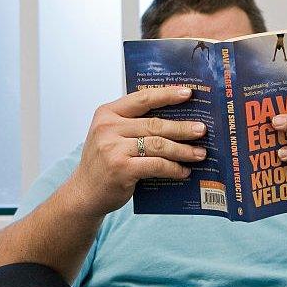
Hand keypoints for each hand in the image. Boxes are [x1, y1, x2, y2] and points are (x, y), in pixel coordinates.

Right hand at [67, 86, 207, 216]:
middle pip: (154, 124)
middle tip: (202, 130)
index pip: (142, 98)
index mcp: (107, 113)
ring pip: (158, 144)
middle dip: (182, 127)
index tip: (188, 93)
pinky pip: (156, 165)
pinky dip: (173, 168)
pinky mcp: (121, 169)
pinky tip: (183, 171)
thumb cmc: (103, 163)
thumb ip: (132, 125)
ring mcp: (113, 149)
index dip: (167, 95)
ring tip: (200, 153)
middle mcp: (108, 128)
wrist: (84, 193)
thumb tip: (175, 120)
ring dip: (183, 150)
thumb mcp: (110, 136)